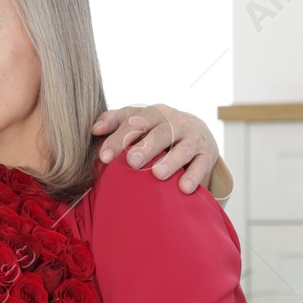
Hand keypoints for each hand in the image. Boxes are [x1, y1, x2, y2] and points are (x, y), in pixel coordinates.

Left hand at [93, 105, 233, 197]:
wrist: (198, 135)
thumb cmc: (159, 132)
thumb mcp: (141, 123)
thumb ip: (117, 122)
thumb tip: (94, 128)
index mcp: (155, 113)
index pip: (135, 121)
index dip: (119, 137)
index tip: (104, 156)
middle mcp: (175, 122)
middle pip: (160, 131)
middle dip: (146, 147)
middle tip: (132, 162)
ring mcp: (193, 138)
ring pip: (183, 148)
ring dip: (170, 161)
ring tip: (157, 174)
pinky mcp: (207, 155)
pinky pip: (201, 165)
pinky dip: (194, 176)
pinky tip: (183, 188)